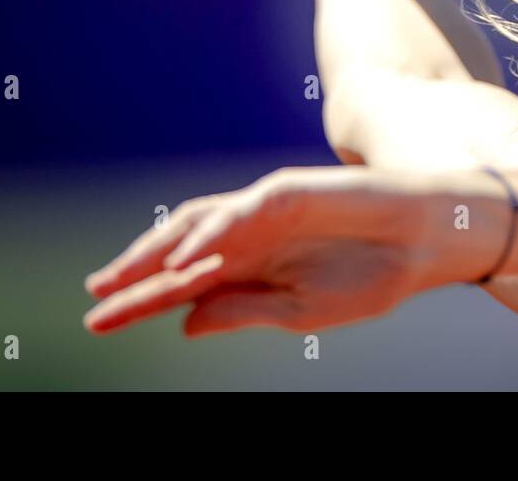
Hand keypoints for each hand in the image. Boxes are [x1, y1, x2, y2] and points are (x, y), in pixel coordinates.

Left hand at [82, 167, 499, 336]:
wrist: (423, 243)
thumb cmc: (373, 276)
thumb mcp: (303, 313)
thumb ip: (244, 312)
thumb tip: (184, 324)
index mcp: (251, 268)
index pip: (183, 286)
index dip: (140, 302)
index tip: (96, 323)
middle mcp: (248, 237)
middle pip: (177, 252)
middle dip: (134, 274)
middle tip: (94, 297)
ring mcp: (263, 212)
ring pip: (196, 225)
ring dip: (156, 249)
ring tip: (119, 278)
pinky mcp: (285, 193)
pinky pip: (238, 214)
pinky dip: (209, 236)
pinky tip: (184, 261)